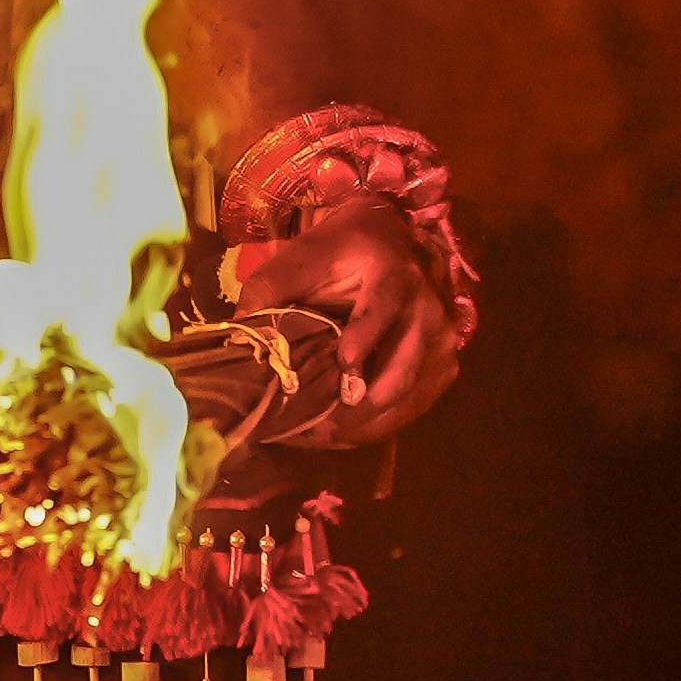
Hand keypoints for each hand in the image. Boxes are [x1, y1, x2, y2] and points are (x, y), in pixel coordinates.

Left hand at [223, 201, 456, 443]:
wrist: (389, 243)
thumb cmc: (339, 252)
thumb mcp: (301, 257)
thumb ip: (269, 289)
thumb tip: (237, 336)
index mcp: (393, 275)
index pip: (385, 306)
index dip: (366, 335)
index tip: (345, 362)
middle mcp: (427, 310)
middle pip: (401, 369)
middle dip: (357, 406)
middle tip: (312, 429)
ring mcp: (441, 343)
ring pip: (406, 399)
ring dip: (363, 426)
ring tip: (317, 438)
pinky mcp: (442, 369)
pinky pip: (411, 410)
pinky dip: (377, 427)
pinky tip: (340, 435)